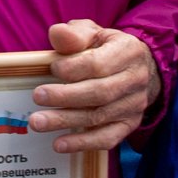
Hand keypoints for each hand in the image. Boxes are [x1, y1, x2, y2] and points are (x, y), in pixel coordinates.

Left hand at [29, 20, 160, 152]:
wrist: (140, 68)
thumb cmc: (107, 49)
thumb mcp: (93, 33)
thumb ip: (74, 34)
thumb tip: (56, 33)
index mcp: (128, 52)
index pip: (98, 64)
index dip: (73, 68)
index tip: (52, 68)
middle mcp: (135, 80)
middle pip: (99, 93)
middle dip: (65, 96)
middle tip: (37, 97)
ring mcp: (134, 105)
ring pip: (99, 117)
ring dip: (66, 121)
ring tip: (38, 122)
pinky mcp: (129, 124)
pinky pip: (107, 138)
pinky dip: (82, 143)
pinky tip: (59, 144)